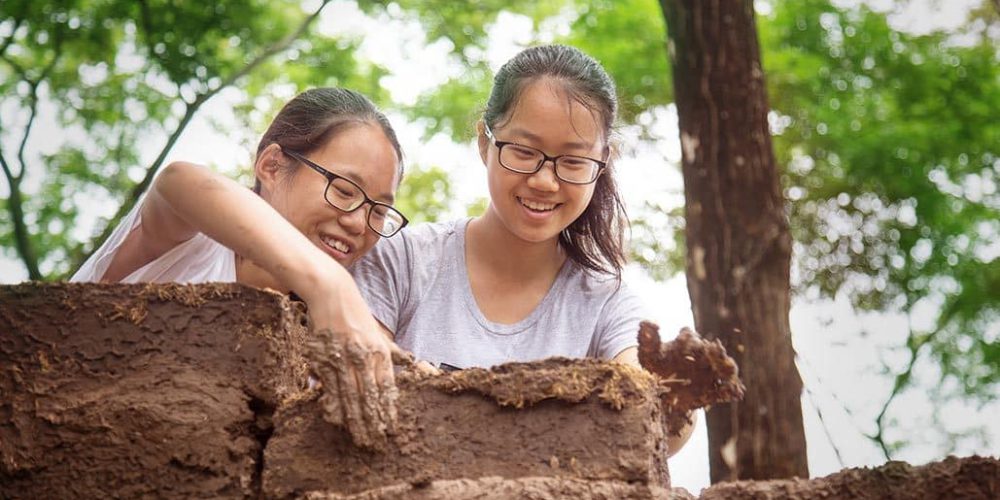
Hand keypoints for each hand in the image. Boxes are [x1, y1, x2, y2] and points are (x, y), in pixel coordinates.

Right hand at [301, 281, 412, 448]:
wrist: (331, 294)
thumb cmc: (356, 316)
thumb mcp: (379, 333)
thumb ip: (392, 352)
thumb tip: (413, 362)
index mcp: (379, 351)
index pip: (386, 386)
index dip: (388, 408)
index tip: (389, 426)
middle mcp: (363, 356)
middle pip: (370, 395)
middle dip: (372, 420)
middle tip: (374, 441)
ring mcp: (343, 358)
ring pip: (351, 395)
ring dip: (355, 419)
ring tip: (359, 437)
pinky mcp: (324, 358)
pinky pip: (330, 386)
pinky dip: (334, 404)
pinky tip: (338, 419)